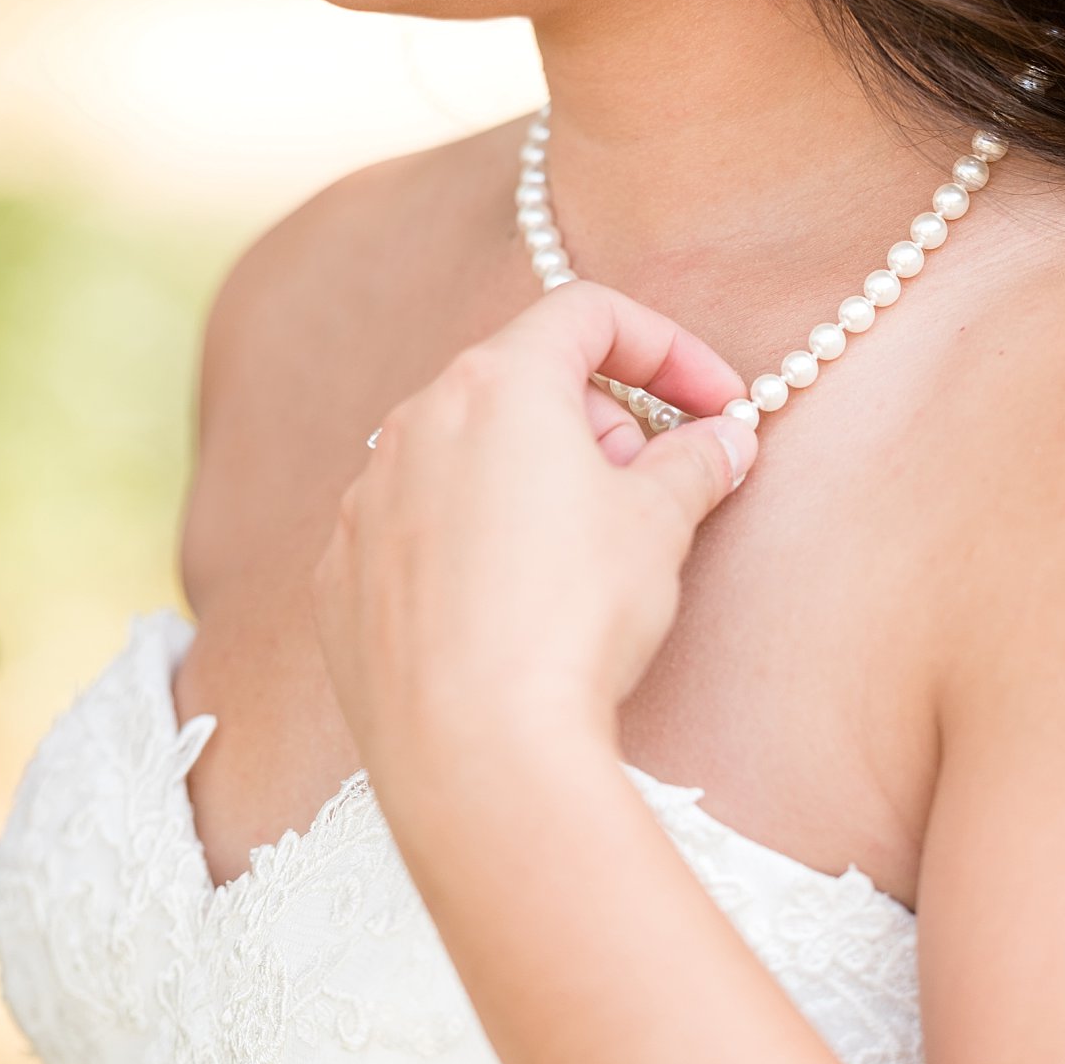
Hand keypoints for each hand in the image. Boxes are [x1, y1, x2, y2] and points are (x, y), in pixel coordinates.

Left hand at [311, 279, 756, 817]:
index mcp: (495, 387)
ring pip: (460, 457)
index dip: (666, 347)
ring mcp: (365, 501)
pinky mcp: (341, 575)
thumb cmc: (569, 622)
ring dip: (529, 481)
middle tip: (648, 490)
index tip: (712, 403)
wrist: (475, 750)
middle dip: (598, 422)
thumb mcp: (657, 529)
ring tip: (579, 555)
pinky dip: (469, 542)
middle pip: (519, 383)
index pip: (587, 313)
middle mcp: (412, 424)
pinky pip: (415, 529)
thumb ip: (694, 464)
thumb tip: (723, 439)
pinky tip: (508, 607)